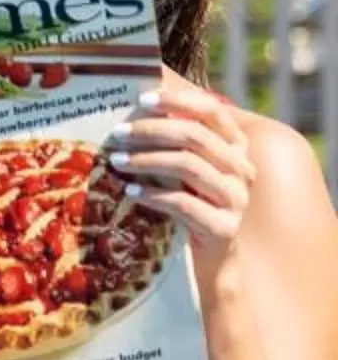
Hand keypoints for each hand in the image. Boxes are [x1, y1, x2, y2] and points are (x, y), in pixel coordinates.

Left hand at [108, 71, 255, 276]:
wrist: (211, 259)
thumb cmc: (192, 205)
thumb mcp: (186, 170)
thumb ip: (174, 142)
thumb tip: (135, 109)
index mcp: (236, 147)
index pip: (212, 111)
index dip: (178, 100)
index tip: (142, 100)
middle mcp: (242, 169)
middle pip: (195, 136)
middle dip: (151, 130)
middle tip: (118, 133)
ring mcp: (236, 199)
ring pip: (188, 167)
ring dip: (147, 160)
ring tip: (117, 161)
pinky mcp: (224, 227)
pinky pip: (183, 204)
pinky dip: (153, 195)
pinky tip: (130, 190)